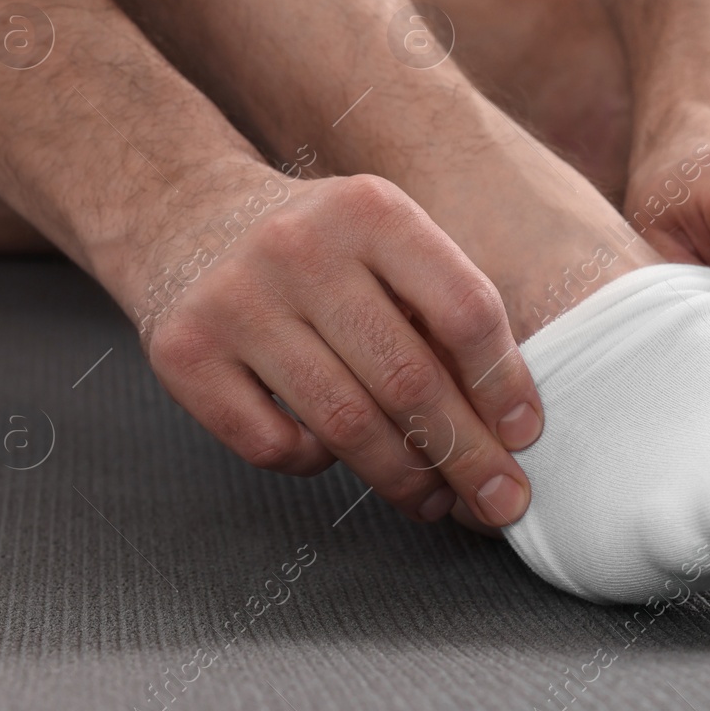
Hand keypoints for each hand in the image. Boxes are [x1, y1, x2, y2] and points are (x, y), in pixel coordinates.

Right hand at [117, 170, 542, 526]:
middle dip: (466, 456)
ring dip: (402, 478)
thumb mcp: (387, 242)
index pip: (464, 308)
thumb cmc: (320, 248)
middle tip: (500, 502)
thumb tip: (510, 428)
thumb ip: (443, 310)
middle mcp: (300, 246)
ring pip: (345, 424)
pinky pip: (274, 445)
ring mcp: (235, 299)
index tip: (525, 436)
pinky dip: (316, 463)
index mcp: (371, 209)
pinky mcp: (184, 352)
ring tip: (433, 500)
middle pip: (408, 378)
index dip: (503, 384)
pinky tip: (332, 452)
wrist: (188, 217)